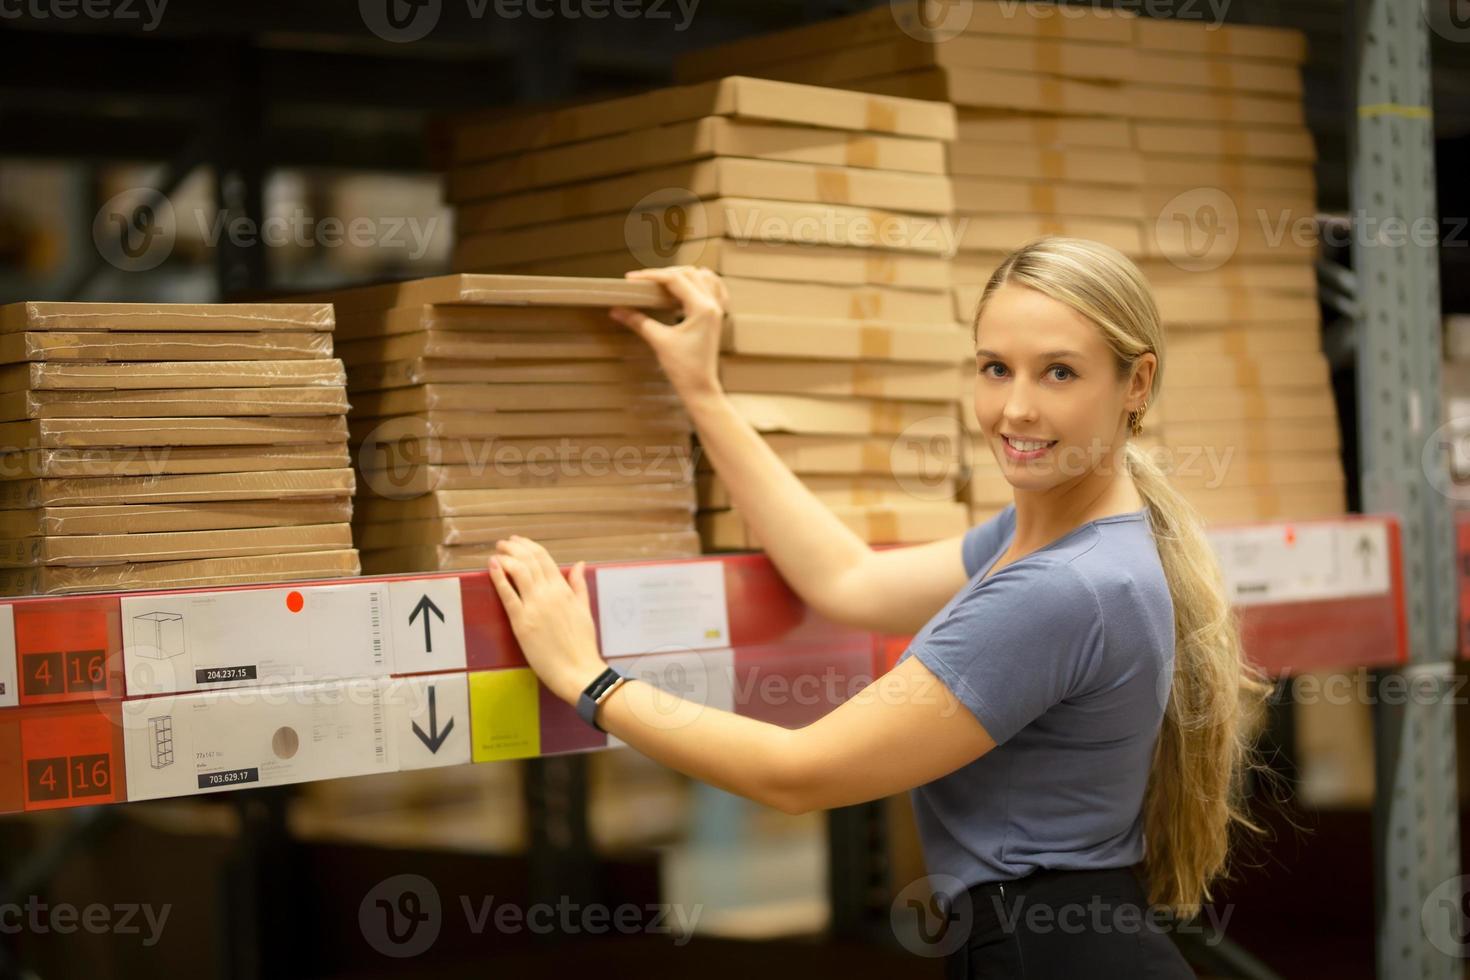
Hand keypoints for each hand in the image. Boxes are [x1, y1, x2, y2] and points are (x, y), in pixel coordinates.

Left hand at [488, 536, 606, 705]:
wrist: (578, 671)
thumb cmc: (582, 645)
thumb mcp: (584, 610)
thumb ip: (579, 585)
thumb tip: (579, 564)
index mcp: (564, 590)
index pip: (544, 558)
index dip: (529, 546)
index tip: (518, 541)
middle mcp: (549, 593)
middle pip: (529, 560)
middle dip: (514, 547)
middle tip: (503, 543)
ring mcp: (535, 606)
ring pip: (518, 571)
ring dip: (506, 557)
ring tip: (497, 552)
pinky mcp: (522, 622)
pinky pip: (507, 594)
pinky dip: (498, 577)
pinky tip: (492, 566)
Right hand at [610, 265, 727, 399]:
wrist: (701, 388)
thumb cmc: (683, 368)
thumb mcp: (659, 342)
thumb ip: (638, 322)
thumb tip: (616, 310)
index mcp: (702, 308)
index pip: (675, 280)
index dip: (651, 276)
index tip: (631, 279)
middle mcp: (713, 305)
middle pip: (689, 273)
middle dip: (664, 274)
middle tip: (643, 282)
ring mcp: (717, 310)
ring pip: (703, 277)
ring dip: (683, 275)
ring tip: (663, 281)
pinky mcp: (716, 318)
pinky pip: (715, 289)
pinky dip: (701, 282)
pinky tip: (689, 286)